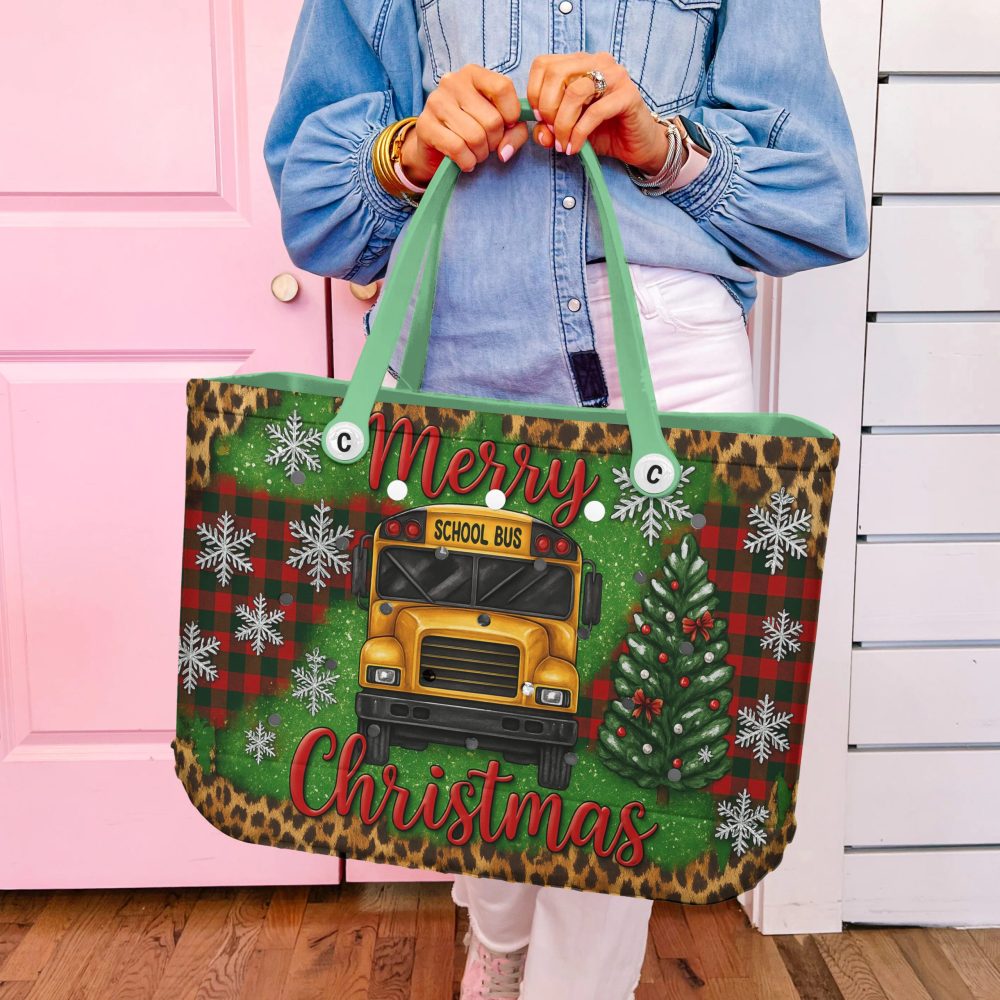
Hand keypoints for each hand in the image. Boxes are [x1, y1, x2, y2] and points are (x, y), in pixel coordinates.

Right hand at [400, 65, 528, 182]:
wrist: (434, 148)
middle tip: (486, 145)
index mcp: (473, 74)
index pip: (503, 88)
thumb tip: (505, 151)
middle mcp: (452, 82)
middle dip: (495, 142)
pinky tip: (465, 161)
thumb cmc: (472, 131)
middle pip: (492, 119)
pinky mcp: (425, 125)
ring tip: (475, 153)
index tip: (507, 126)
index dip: (512, 114)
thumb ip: (515, 132)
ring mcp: (436, 102)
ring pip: (476, 137)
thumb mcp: (500, 126)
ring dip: (480, 154)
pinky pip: (458, 149)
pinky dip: (467, 161)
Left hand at [526, 52, 672, 174]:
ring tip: (563, 143)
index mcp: (579, 63)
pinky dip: (579, 133)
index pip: (543, 64)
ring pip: (574, 92)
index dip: (534, 92)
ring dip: (562, 123)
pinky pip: (595, 112)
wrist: (636, 145)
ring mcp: (615, 75)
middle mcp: (597, 62)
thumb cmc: (602, 132)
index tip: (538, 118)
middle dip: (546, 108)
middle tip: (552, 132)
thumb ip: (549, 128)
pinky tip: (575, 147)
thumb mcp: (568, 130)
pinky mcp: (628, 95)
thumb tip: (540, 131)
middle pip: (555, 74)